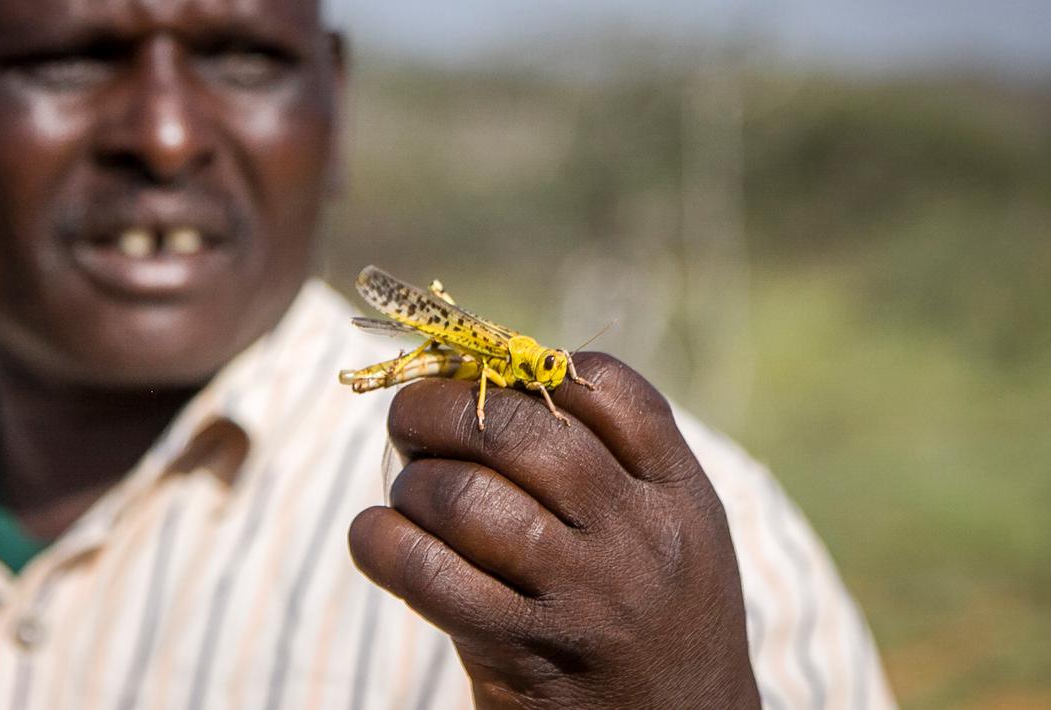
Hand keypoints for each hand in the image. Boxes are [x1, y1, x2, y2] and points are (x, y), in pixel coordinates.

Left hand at [348, 353, 760, 708]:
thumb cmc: (662, 618)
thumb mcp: (673, 530)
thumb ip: (613, 461)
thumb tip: (489, 382)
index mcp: (677, 492)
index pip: (602, 386)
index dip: (526, 365)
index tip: (483, 381)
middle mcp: (635, 536)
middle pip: (514, 428)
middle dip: (437, 407)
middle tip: (410, 419)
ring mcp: (581, 596)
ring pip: (463, 496)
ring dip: (413, 482)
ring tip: (410, 493)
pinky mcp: (522, 652)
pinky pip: (427, 574)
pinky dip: (381, 542)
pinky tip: (377, 537)